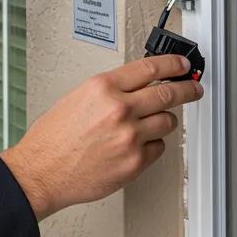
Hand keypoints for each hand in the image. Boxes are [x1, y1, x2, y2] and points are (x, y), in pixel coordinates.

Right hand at [0, 54, 202, 220]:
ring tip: (154, 122)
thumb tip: (135, 87)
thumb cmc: (53, 138)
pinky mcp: (134, 162)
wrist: (42, 171)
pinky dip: (153, 144)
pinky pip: (158, 148)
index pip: (149, 68)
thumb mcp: (77, 98)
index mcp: (102, 88)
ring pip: (167, 121)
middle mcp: (119, 109)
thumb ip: (109, 91)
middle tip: (194, 88)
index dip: (172, 64)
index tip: (182, 65)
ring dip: (164, 120)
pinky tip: (139, 144)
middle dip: (186, 89)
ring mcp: (129, 136)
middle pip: (167, 93)